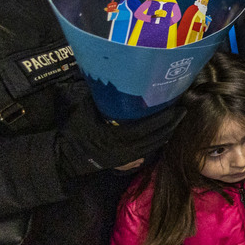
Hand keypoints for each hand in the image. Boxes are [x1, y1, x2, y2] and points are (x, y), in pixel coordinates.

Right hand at [59, 102, 185, 177]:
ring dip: (166, 135)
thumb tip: (117, 81)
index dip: (163, 119)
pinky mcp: (123, 163)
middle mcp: (124, 150)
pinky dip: (156, 144)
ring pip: (152, 147)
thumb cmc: (73, 131)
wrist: (62, 157)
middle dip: (170, 126)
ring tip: (176, 121)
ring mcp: (124, 159)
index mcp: (115, 137)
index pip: (146, 128)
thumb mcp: (85, 111)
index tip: (176, 107)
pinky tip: (164, 136)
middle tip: (182, 112)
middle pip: (154, 139)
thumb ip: (102, 100)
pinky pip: (145, 154)